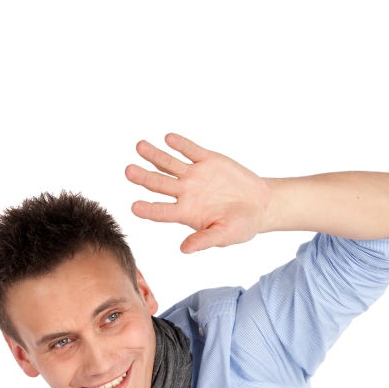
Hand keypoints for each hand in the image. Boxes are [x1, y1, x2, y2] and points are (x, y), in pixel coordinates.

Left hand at [124, 132, 271, 252]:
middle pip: (159, 184)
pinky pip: (190, 150)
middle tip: (129, 171)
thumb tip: (184, 249)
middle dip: (144, 177)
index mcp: (186, 213)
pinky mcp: (207, 160)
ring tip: (140, 146)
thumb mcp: (225, 235)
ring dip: (154, 155)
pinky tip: (169, 139)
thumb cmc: (241, 226)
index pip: (162, 212)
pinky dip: (180, 144)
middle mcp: (185, 193)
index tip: (134, 207)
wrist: (259, 205)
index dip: (148, 210)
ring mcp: (194, 175)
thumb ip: (204, 240)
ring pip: (169, 163)